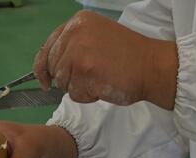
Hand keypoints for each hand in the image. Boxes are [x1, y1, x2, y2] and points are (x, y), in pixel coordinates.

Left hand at [34, 11, 177, 109]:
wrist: (151, 66)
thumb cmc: (129, 56)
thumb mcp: (97, 37)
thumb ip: (74, 44)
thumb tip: (50, 67)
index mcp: (78, 22)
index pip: (48, 46)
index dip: (43, 66)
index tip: (45, 80)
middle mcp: (75, 33)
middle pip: (54, 66)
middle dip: (67, 78)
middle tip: (88, 80)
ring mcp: (79, 53)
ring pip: (63, 82)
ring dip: (79, 88)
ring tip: (100, 80)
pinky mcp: (85, 73)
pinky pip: (75, 94)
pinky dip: (87, 96)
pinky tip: (103, 87)